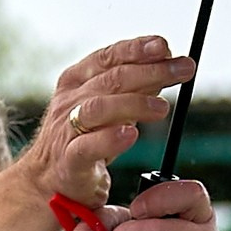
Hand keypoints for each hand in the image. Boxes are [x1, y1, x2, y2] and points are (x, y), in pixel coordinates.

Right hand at [18, 36, 195, 212]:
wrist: (46, 184)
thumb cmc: (81, 143)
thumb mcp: (107, 110)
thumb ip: (133, 89)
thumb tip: (166, 66)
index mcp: (76, 82)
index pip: (108, 57)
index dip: (136, 49)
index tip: (164, 46)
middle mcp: (69, 102)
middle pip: (111, 79)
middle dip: (151, 71)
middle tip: (183, 70)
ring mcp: (66, 130)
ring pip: (98, 108)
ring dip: (134, 103)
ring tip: (163, 108)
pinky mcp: (68, 162)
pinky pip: (87, 147)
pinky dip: (110, 139)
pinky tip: (130, 134)